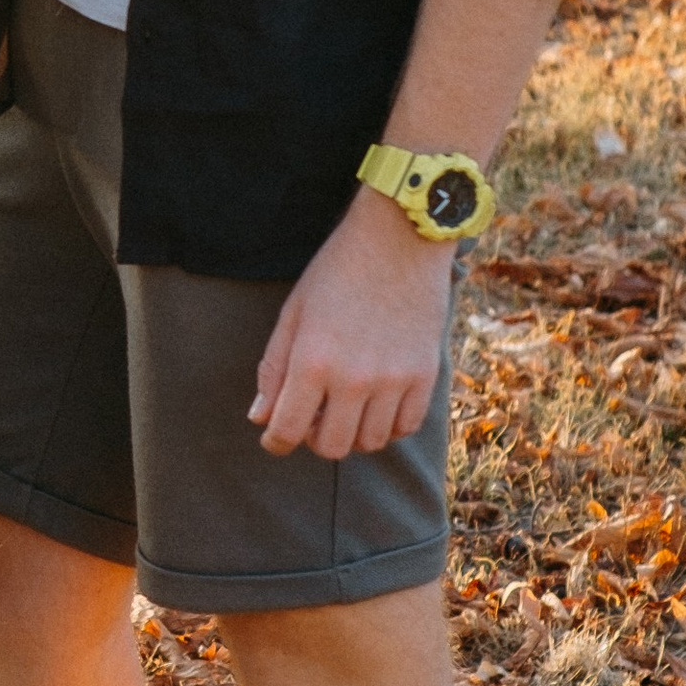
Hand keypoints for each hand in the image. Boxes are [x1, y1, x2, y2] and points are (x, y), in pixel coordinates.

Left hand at [251, 188, 454, 458]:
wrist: (399, 239)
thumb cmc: (337, 272)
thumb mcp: (293, 313)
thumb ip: (274, 369)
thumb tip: (260, 417)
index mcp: (312, 361)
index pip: (287, 430)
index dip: (275, 441)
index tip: (275, 437)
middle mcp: (353, 378)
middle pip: (331, 447)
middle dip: (314, 438)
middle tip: (314, 416)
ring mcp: (394, 379)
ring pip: (370, 442)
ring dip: (352, 433)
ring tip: (346, 406)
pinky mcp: (425, 375)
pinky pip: (405, 426)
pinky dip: (388, 425)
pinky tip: (377, 403)